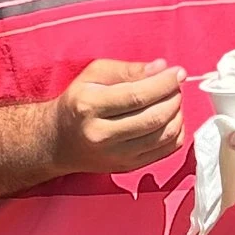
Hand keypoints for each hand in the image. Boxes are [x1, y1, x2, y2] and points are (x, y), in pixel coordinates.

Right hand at [48, 59, 184, 175]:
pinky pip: (166, 151)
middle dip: (174, 97)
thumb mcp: (93, 76)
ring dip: (177, 114)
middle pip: (154, 117)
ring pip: (163, 135)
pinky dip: (176, 132)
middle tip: (175, 86)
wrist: (57, 142)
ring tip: (172, 101)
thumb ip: (127, 69)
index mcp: (89, 106)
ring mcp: (115, 155)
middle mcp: (101, 134)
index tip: (177, 72)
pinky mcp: (127, 166)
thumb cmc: (77, 102)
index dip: (164, 83)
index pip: (137, 96)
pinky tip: (170, 119)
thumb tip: (162, 68)